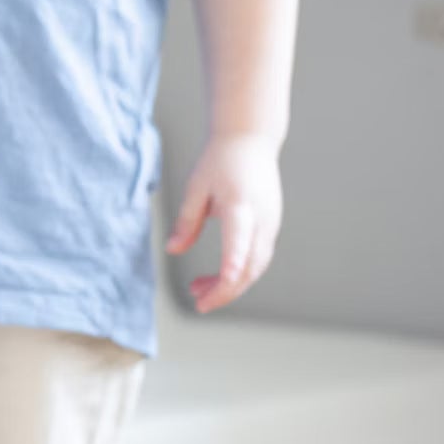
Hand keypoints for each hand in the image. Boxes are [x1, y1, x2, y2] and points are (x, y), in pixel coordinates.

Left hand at [165, 133, 282, 312]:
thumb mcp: (195, 187)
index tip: (223, 282)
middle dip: (225, 290)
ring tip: (198, 289)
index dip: (231, 265)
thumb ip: (186, 220)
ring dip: (230, 284)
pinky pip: (257, 258)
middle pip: (249, 266)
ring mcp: (270, 225)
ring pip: (255, 267)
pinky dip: (238, 272)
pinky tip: (216, 277)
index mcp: (241, 206)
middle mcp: (262, 220)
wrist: (250, 141)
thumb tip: (172, 250)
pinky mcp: (270, 227)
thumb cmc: (220, 161)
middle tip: (198, 303)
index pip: (239, 241)